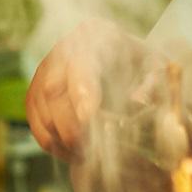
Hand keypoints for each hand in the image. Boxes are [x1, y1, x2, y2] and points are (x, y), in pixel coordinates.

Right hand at [25, 19, 162, 163]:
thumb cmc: (140, 65)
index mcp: (96, 35)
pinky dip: (52, 143)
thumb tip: (138, 102)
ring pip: (41, 111)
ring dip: (61, 139)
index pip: (80, 64)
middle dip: (71, 127)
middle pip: (53, 90)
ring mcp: (44, 70)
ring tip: (86, 155)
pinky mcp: (34, 91)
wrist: (121, 57)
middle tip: (91, 151)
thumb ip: (152, 83)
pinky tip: (73, 151)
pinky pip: (35, 122)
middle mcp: (63, 49)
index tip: (89, 117)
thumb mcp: (156, 68)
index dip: (81, 92)